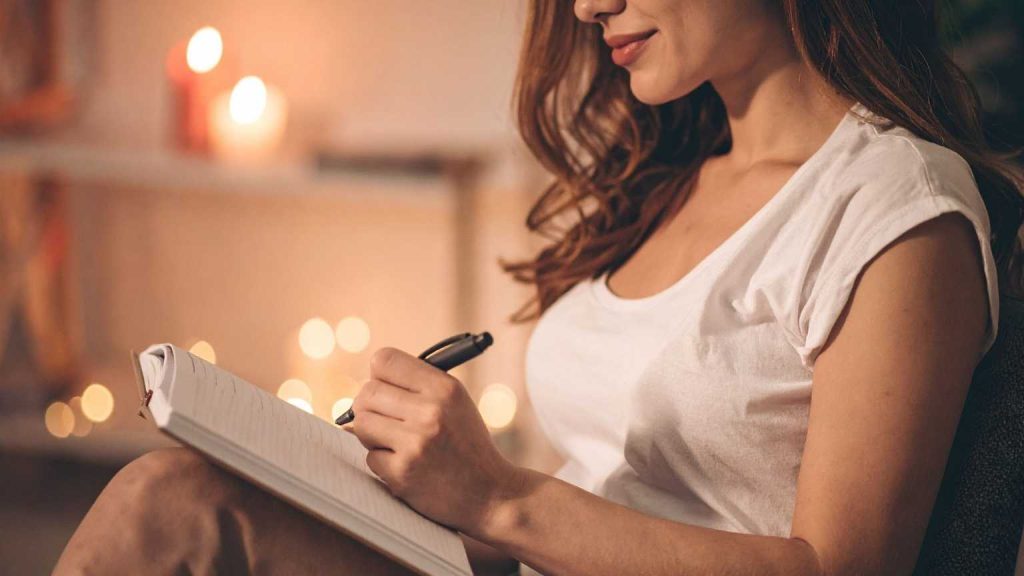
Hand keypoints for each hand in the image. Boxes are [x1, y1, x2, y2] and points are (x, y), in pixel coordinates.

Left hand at [344, 346, 524, 535]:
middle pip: (367, 393)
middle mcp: (431, 411)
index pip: (384, 360)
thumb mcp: (456, 403)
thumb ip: (417, 387)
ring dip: (371, 435)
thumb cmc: (467, 444)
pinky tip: (406, 466)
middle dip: (369, 407)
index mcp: (445, 388)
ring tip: (395, 443)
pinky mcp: (403, 473)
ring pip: (361, 423)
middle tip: (385, 420)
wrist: (491, 495)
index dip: (378, 375)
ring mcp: (416, 443)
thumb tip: (366, 385)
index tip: (385, 389)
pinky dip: (383, 462)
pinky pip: (369, 457)